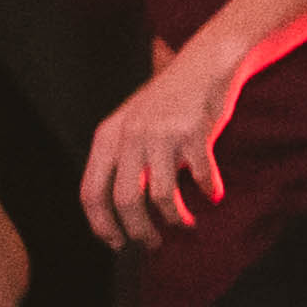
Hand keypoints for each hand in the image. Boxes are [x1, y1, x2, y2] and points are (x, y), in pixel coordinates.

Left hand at [79, 48, 240, 250]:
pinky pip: (200, 175)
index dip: (101, 225)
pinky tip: (214, 194)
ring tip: (185, 223)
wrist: (206, 62)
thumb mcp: (133, 125)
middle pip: (125, 200)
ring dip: (174, 218)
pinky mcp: (194, 131)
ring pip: (161, 195)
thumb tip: (120, 211)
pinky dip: (209, 190)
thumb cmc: (169, 100)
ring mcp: (162, 133)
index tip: (116, 243)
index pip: (91, 193)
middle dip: (139, 231)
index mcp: (108, 136)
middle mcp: (130, 135)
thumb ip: (122, 159)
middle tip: (152, 244)